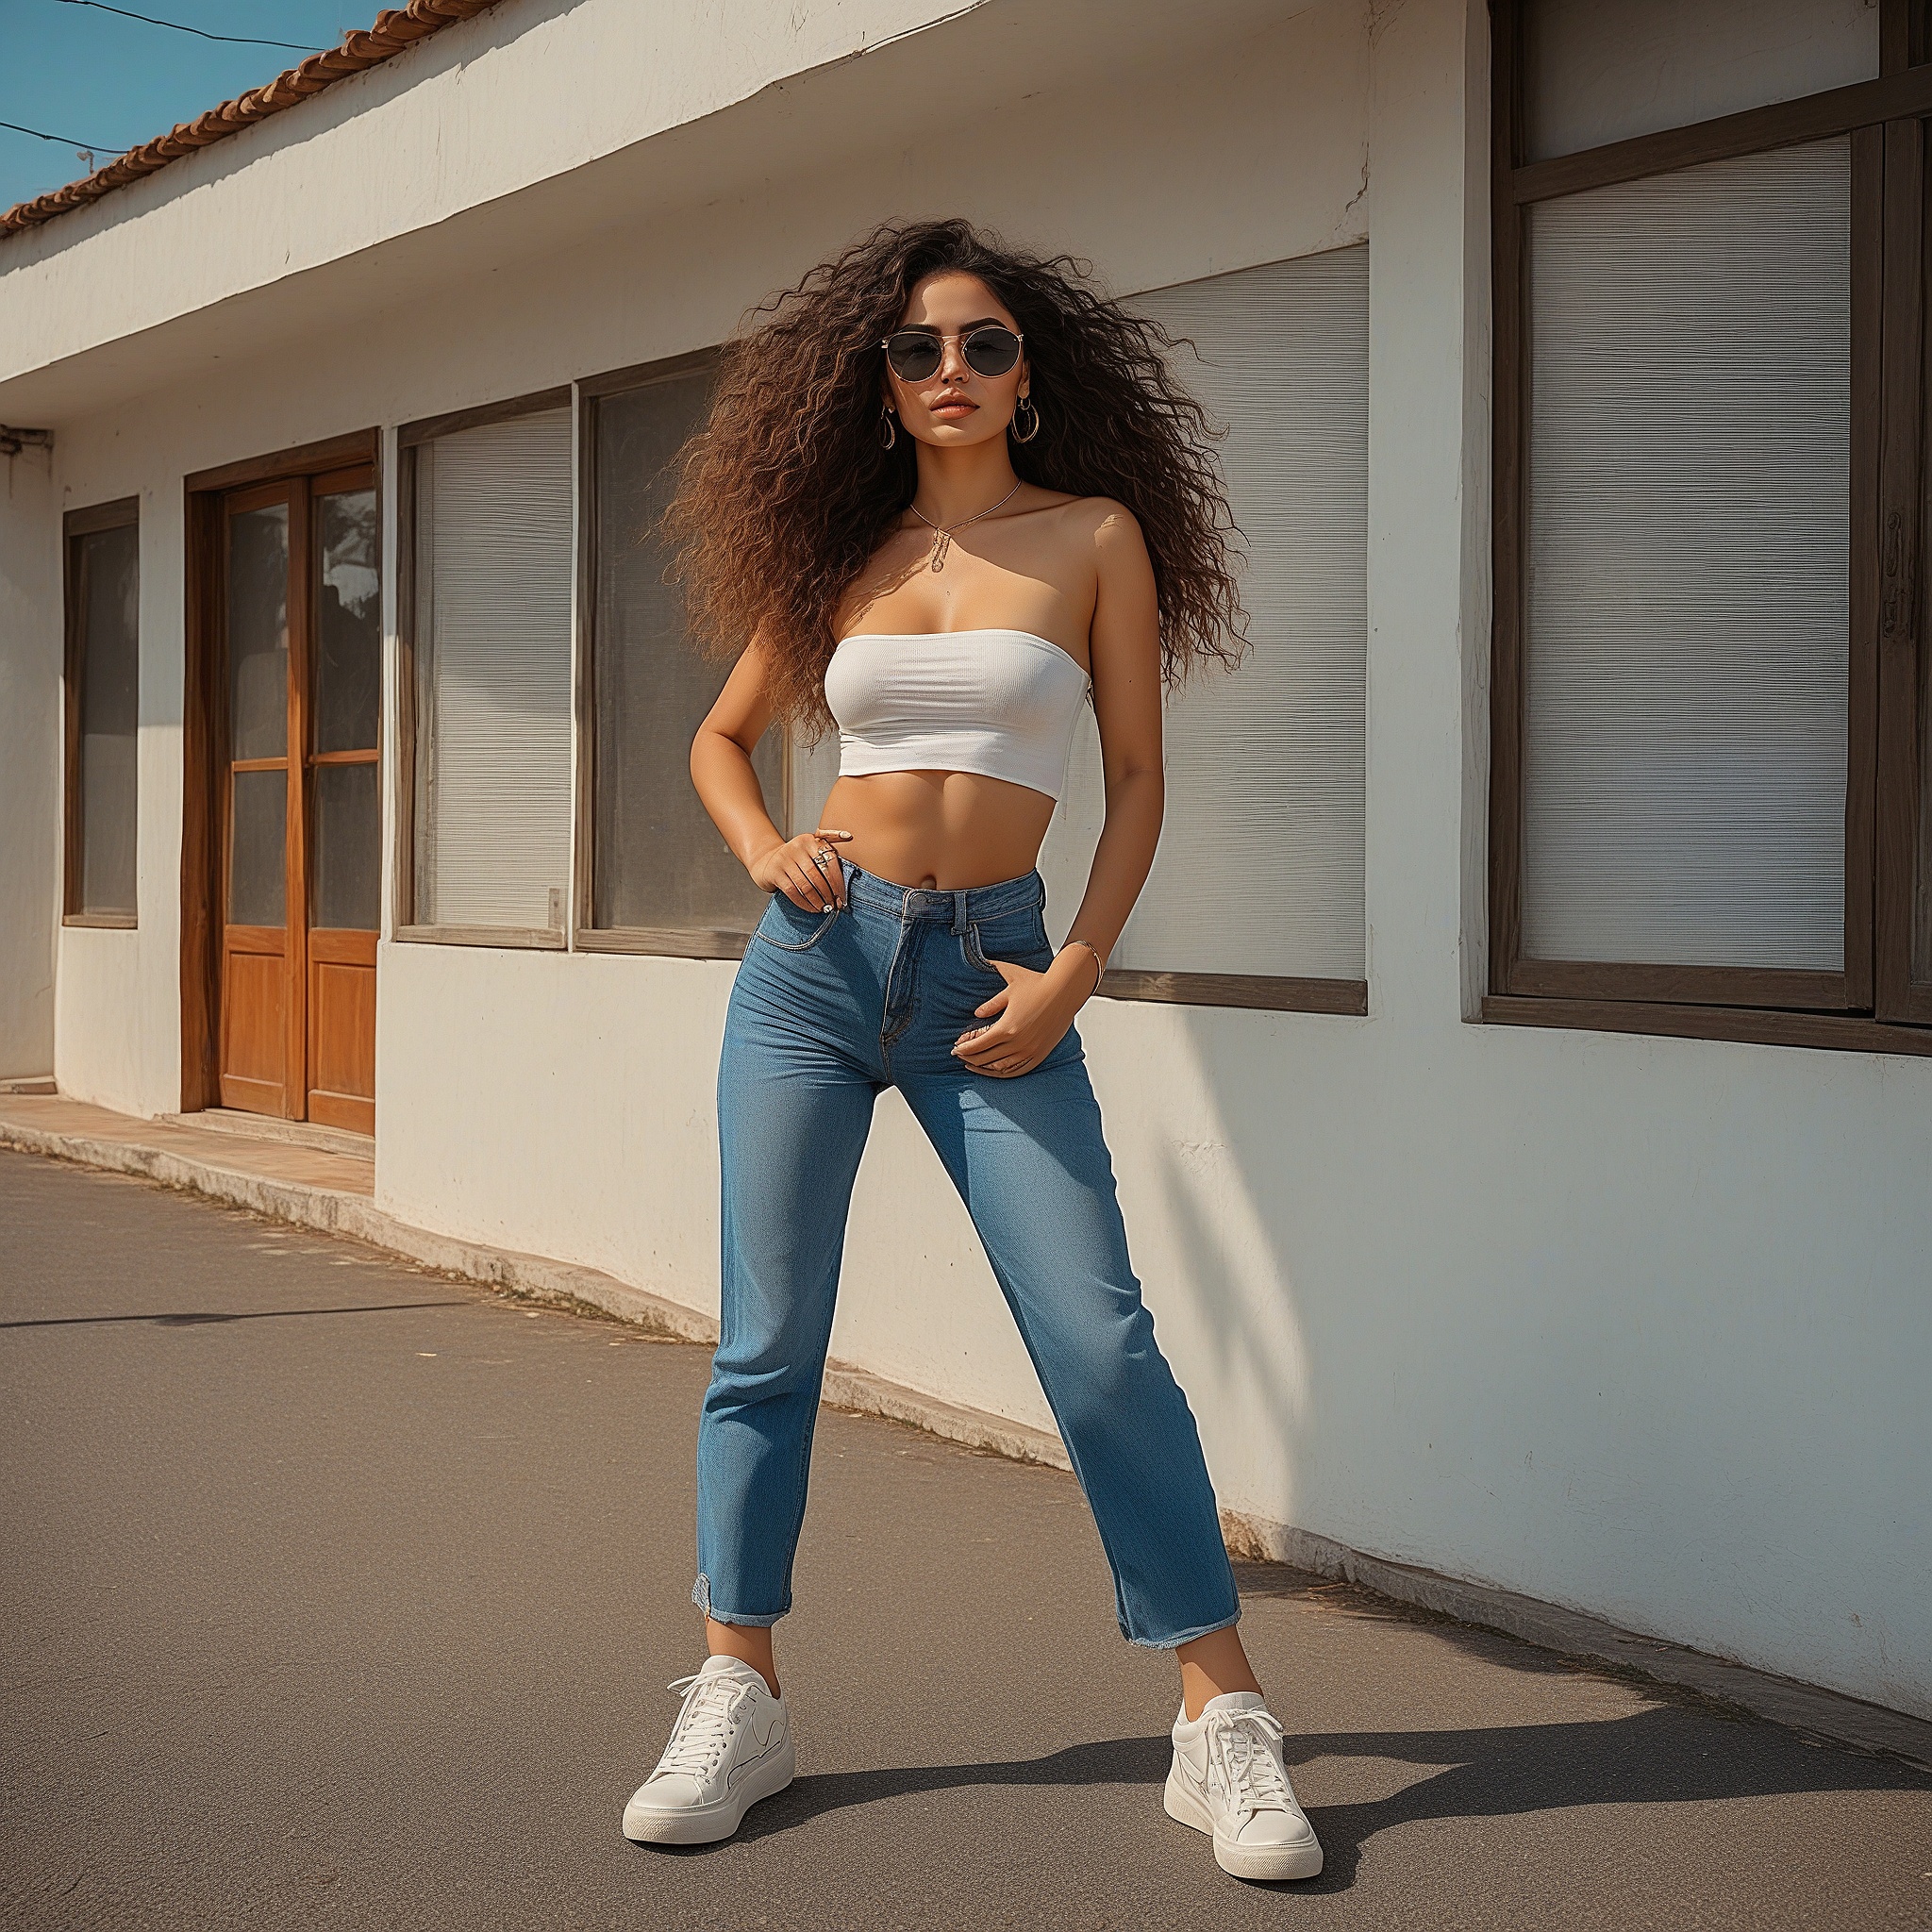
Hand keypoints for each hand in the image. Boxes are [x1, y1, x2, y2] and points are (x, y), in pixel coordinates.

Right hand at [750, 828, 851, 910]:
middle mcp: (796, 848)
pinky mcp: (775, 873)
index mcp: (810, 840)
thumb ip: (830, 838)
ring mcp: (784, 860)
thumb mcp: (811, 843)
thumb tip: (849, 835)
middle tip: (835, 905)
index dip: (838, 881)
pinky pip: (793, 892)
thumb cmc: (796, 856)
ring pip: (806, 885)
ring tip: (825, 908)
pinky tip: (812, 909)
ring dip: (818, 901)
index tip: (842, 896)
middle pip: (818, 875)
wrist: (767, 860)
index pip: (829, 861)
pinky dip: (805, 903)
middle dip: (829, 893)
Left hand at [950, 952, 1093, 1078]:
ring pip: (1001, 1068)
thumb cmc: (1038, 984)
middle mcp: (1018, 1043)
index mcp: (1007, 1027)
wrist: (1065, 990)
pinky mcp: (1040, 1054)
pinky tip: (995, 1070)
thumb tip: (977, 1013)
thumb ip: (991, 1003)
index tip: (955, 1048)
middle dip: (970, 1058)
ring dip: (984, 1068)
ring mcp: (1030, 1051)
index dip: (964, 1048)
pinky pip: (1019, 1070)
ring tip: (973, 1064)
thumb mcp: (1009, 988)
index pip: (978, 1045)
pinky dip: (1004, 1073)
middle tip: (959, 1055)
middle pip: (986, 1058)